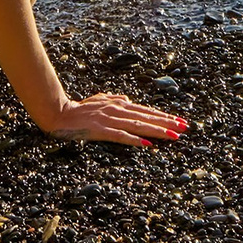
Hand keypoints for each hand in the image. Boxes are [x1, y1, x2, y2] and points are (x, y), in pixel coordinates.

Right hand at [41, 92, 186, 144]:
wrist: (58, 113)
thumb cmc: (78, 109)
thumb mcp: (99, 100)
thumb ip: (114, 99)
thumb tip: (128, 100)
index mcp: (119, 103)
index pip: (146, 111)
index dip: (163, 116)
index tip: (179, 120)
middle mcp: (117, 109)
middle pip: (147, 117)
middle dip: (167, 122)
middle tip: (185, 128)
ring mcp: (109, 119)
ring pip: (138, 126)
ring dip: (157, 131)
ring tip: (173, 136)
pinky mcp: (100, 130)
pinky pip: (120, 136)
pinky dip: (135, 139)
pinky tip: (147, 144)